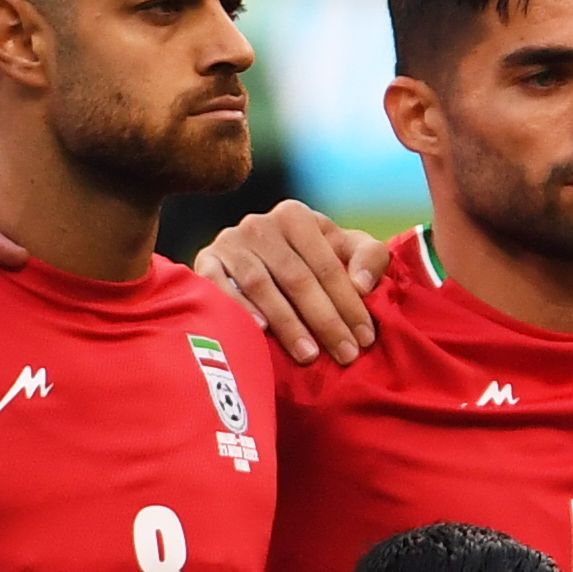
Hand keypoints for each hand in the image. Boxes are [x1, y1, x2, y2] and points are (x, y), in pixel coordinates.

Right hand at [198, 201, 389, 364]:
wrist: (255, 261)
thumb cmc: (312, 260)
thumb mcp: (345, 250)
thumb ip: (369, 257)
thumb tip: (362, 285)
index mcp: (295, 216)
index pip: (327, 265)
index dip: (349, 303)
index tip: (365, 339)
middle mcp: (259, 224)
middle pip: (296, 278)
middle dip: (324, 320)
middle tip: (344, 355)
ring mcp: (229, 242)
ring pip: (261, 285)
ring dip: (287, 322)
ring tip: (309, 354)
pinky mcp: (204, 262)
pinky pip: (219, 287)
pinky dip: (239, 307)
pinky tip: (259, 330)